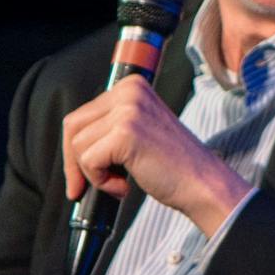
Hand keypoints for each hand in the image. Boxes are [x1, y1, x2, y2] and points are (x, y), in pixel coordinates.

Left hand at [61, 75, 250, 236]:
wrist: (203, 185)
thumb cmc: (174, 166)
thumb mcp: (140, 131)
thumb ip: (111, 126)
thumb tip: (71, 143)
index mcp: (132, 86)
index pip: (82, 115)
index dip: (76, 149)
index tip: (80, 176)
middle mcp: (129, 91)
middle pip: (73, 126)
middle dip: (75, 162)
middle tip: (87, 187)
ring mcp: (128, 110)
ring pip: (78, 145)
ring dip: (93, 174)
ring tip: (122, 182)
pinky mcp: (125, 134)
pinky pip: (88, 161)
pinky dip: (101, 182)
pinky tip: (125, 186)